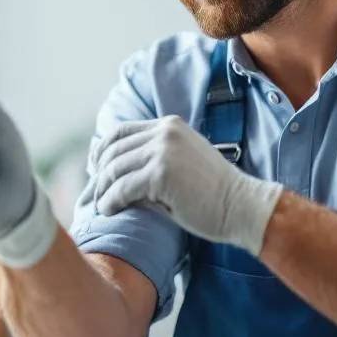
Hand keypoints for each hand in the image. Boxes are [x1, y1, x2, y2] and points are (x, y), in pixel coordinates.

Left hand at [91, 116, 283, 254]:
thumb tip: (112, 175)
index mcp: (169, 125)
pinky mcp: (160, 174)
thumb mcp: (180, 164)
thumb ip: (152, 160)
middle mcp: (164, 132)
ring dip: (103, 191)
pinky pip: (122, 188)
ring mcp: (162, 151)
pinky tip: (110, 211)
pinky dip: (111, 201)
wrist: (242, 206)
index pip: (121, 131)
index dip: (102, 150)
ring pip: (114, 170)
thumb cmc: (212, 193)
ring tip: (101, 206)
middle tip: (94, 194)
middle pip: (113, 151)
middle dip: (99, 174)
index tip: (95, 169)